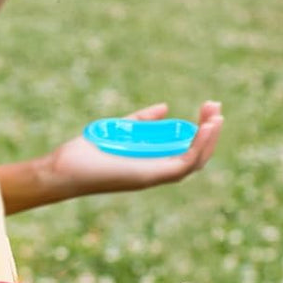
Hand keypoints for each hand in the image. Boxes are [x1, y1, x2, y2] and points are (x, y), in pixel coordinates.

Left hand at [45, 101, 223, 198]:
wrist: (65, 168)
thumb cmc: (88, 153)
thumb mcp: (122, 128)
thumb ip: (144, 119)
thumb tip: (166, 107)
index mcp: (153, 162)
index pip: (187, 149)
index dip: (201, 130)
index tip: (208, 107)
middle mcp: (158, 171)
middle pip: (196, 155)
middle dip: (210, 132)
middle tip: (216, 107)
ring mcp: (156, 175)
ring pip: (195, 161)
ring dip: (210, 140)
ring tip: (217, 117)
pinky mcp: (151, 176)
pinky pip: (184, 164)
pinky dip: (198, 147)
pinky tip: (205, 128)